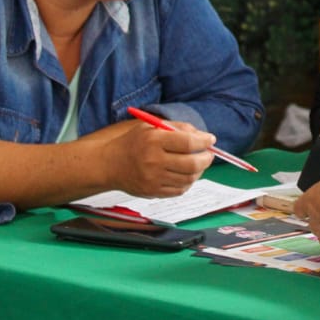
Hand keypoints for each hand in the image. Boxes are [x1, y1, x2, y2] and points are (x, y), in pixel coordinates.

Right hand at [91, 119, 215, 197]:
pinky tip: (186, 174)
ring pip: (189, 179)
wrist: (109, 164)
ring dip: (199, 171)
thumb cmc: (133, 142)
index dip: (204, 142)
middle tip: (209, 154)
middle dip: (207, 158)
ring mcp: (153, 179)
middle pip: (192, 164)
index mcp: (154, 140)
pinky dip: (188, 182)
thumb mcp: (152, 126)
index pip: (188, 143)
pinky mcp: (152, 192)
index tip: (211, 140)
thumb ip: (178, 128)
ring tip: (197, 163)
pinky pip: (179, 190)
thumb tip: (203, 136)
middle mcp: (154, 161)